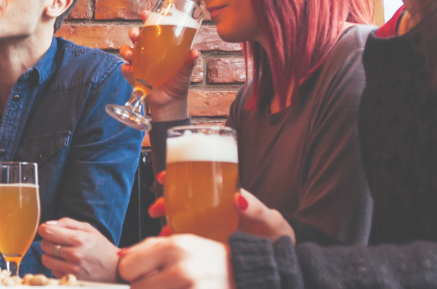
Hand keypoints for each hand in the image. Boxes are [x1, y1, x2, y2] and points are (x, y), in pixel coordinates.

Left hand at [38, 218, 118, 281]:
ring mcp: (72, 269)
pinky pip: (52, 270)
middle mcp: (74, 254)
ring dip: (49, 254)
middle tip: (56, 241)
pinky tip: (65, 262)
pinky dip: (55, 265)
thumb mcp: (88, 229)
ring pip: (45, 259)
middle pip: (44, 245)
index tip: (46, 229)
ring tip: (60, 252)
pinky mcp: (70, 279)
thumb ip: (67, 223)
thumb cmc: (100, 246)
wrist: (114, 269)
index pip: (48, 232)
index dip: (44, 229)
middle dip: (47, 241)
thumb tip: (48, 224)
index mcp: (79, 239)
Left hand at [118, 235, 232, 288]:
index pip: (127, 267)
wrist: (248, 274)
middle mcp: (183, 269)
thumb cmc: (211, 260)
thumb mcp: (184, 243)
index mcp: (175, 247)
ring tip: (173, 288)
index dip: (132, 273)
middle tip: (162, 285)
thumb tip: (120, 257)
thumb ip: (148, 247)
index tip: (142, 275)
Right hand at [120, 11, 197, 121]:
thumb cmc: (178, 83)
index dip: (147, 20)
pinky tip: (129, 69)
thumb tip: (195, 51)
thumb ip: (189, 62)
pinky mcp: (133, 77)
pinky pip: (126, 70)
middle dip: (133, 33)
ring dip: (126, 50)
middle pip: (136, 38)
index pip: (152, 29)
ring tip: (130, 54)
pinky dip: (126, 69)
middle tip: (135, 34)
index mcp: (159, 47)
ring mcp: (139, 65)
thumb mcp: (186, 71)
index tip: (145, 13)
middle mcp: (147, 53)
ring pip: (127, 51)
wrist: (171, 103)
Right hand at [148, 175, 292, 242]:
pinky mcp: (210, 246)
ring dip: (168, 221)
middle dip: (165, 201)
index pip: (199, 181)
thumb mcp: (270, 220)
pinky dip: (177, 241)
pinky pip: (189, 241)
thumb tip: (240, 198)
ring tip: (161, 229)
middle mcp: (215, 211)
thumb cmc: (276, 234)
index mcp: (227, 198)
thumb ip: (258, 208)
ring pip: (183, 220)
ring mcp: (211, 228)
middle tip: (155, 207)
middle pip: (184, 201)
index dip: (178, 175)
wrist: (281, 260)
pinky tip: (172, 244)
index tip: (162, 176)